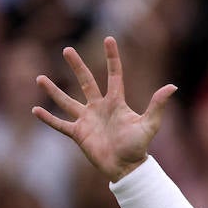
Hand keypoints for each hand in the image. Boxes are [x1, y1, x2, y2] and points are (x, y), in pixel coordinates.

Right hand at [32, 37, 176, 181]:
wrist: (126, 168)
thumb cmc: (139, 146)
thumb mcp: (150, 125)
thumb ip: (157, 105)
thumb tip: (172, 87)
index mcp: (116, 102)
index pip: (114, 74)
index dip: (112, 57)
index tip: (108, 38)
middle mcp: (100, 107)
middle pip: (86, 81)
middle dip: (77, 66)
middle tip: (67, 49)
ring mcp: (87, 120)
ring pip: (67, 101)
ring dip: (54, 90)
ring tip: (39, 77)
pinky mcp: (78, 134)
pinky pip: (60, 124)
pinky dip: (48, 118)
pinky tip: (35, 109)